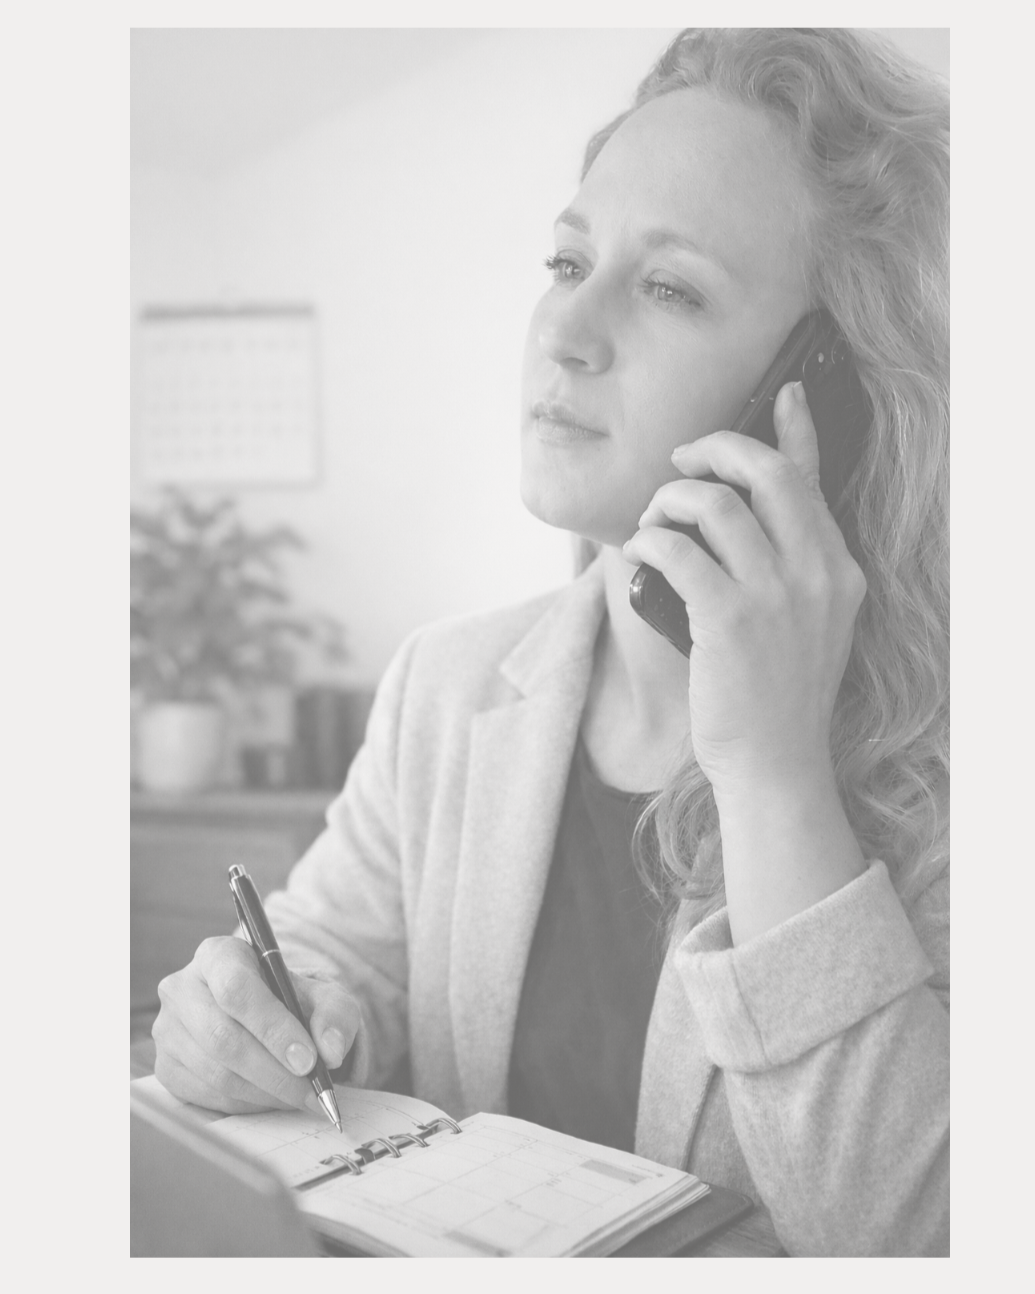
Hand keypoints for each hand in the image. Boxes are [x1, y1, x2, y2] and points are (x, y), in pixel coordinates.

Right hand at [152, 935, 362, 1115]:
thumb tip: (331, 1050)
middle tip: (311, 1091)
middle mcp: (182, 988)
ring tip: (299, 1097)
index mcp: (218, 955)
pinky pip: (206, 1096)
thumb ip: (334, 1015)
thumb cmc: (292, 1000)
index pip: (236, 990)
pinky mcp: (166, 1068)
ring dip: (264, 1093)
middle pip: (223, 1037)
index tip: (308, 1060)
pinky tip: (272, 1098)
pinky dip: (246, 1105)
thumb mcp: (324, 996)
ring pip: (216, 1073)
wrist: (265, 1016)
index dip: (273, 1028)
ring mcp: (167, 1030)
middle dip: (274, 1071)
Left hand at [623, 381, 865, 797]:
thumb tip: (742, 515)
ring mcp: (777, 595)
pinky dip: (649, 541)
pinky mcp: (730, 619)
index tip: (781, 392)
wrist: (776, 764)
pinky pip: (677, 550)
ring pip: (713, 504)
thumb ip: (790, 567)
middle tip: (681, 464)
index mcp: (838, 569)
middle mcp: (817, 572)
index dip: (796, 428)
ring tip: (652, 520)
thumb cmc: (776, 695)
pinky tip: (640, 552)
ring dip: (669, 500)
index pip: (813, 481)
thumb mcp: (807, 624)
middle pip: (765, 472)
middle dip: (714, 450)